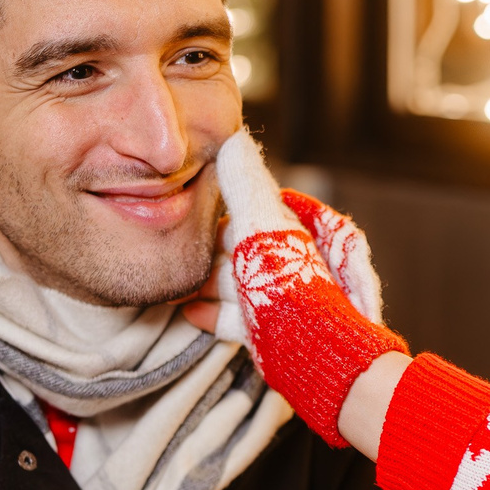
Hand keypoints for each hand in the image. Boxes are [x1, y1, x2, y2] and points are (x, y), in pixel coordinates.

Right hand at [195, 131, 408, 448]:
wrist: (313, 349)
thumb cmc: (290, 281)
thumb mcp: (262, 224)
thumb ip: (245, 184)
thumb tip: (233, 140)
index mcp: (299, 233)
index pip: (261, 211)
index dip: (230, 209)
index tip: (199, 207)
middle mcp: (294, 265)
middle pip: (246, 250)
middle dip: (214, 251)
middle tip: (180, 248)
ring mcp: (284, 299)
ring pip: (240, 284)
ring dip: (208, 283)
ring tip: (176, 282)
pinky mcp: (274, 331)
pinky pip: (240, 318)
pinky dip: (214, 314)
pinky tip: (189, 311)